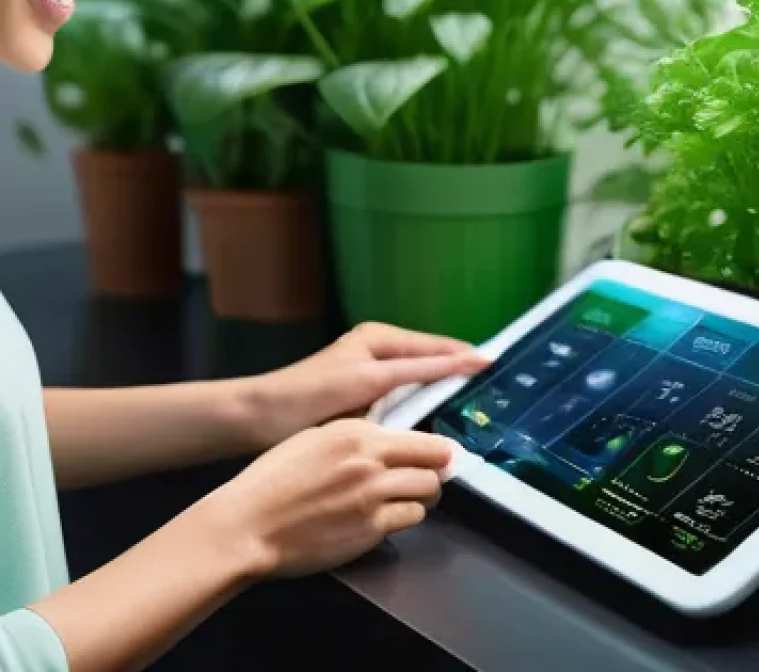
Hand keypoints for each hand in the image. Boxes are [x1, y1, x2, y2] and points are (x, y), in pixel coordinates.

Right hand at [218, 419, 451, 577]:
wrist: (248, 524)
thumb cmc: (273, 478)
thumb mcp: (316, 437)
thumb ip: (355, 435)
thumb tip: (386, 438)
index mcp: (358, 433)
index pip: (420, 438)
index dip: (438, 449)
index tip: (444, 454)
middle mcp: (372, 461)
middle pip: (432, 466)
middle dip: (436, 473)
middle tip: (432, 478)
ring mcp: (374, 497)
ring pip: (426, 493)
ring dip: (422, 496)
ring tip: (411, 497)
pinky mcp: (370, 530)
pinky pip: (409, 519)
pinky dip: (405, 517)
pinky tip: (391, 516)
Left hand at [245, 322, 489, 449]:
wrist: (259, 419)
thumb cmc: (311, 396)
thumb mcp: (369, 380)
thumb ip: (418, 371)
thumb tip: (464, 363)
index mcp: (381, 339)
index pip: (437, 347)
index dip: (467, 357)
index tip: (498, 365)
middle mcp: (379, 349)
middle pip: (431, 360)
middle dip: (460, 370)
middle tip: (495, 387)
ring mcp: (372, 373)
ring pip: (420, 378)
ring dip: (444, 388)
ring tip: (476, 403)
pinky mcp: (364, 396)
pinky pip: (405, 394)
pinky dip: (423, 401)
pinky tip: (437, 419)